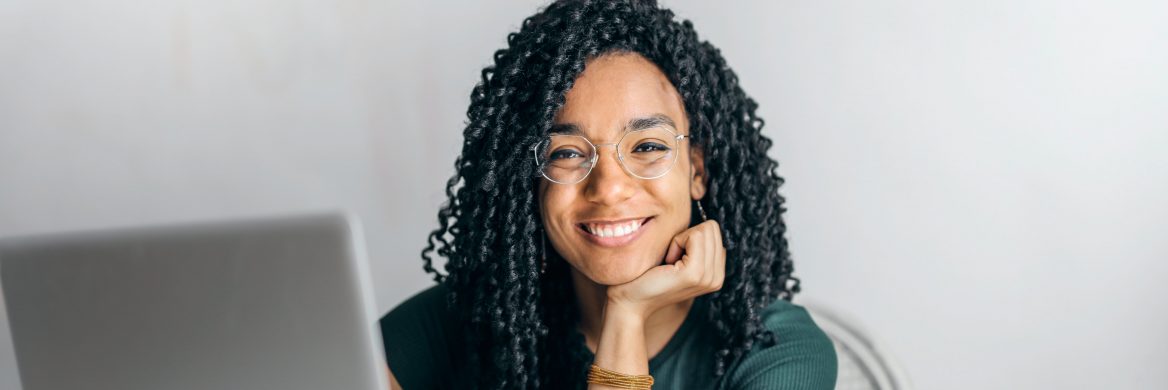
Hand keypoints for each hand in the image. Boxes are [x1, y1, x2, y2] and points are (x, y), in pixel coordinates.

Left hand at [605, 220, 725, 319]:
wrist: (630, 302)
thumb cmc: (647, 276)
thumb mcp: (678, 259)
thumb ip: (696, 245)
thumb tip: (704, 221)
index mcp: (716, 274)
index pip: (715, 232)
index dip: (690, 237)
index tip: (674, 258)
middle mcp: (717, 277)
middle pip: (712, 228)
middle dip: (687, 236)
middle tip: (670, 259)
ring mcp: (708, 277)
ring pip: (705, 229)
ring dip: (681, 239)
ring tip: (668, 262)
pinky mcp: (695, 273)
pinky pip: (694, 235)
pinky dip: (677, 242)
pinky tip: (667, 262)